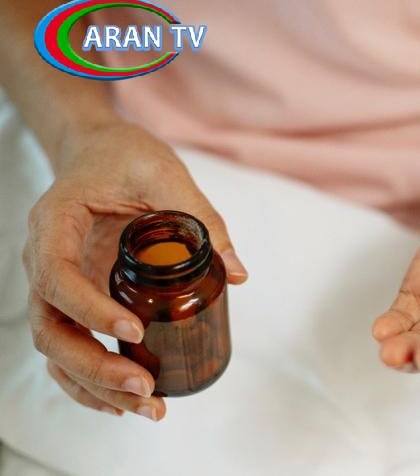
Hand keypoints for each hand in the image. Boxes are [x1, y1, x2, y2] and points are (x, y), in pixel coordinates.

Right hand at [23, 121, 247, 419]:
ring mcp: (54, 284)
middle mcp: (44, 259)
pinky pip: (69, 347)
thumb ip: (202, 219)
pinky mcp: (72, 299)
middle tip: (145, 388)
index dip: (90, 309)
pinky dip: (91, 380)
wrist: (99, 151)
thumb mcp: (166, 174)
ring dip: (95, 385)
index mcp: (56, 223)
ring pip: (56, 349)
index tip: (135, 330)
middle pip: (49, 328)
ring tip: (147, 407)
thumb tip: (236, 273)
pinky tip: (125, 401)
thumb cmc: (126, 157)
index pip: (57, 277)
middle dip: (94, 366)